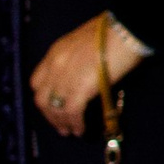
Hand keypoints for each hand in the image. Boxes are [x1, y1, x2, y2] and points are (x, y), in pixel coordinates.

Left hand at [29, 14, 145, 137]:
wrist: (126, 32)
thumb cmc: (114, 33)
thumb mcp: (85, 44)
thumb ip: (78, 60)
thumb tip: (86, 76)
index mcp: (55, 52)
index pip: (37, 81)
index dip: (44, 97)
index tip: (53, 105)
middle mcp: (54, 66)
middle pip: (42, 98)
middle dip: (50, 115)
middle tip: (60, 125)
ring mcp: (64, 78)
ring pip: (55, 109)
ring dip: (61, 123)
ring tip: (70, 131)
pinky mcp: (79, 89)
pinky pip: (72, 113)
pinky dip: (75, 124)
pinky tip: (81, 130)